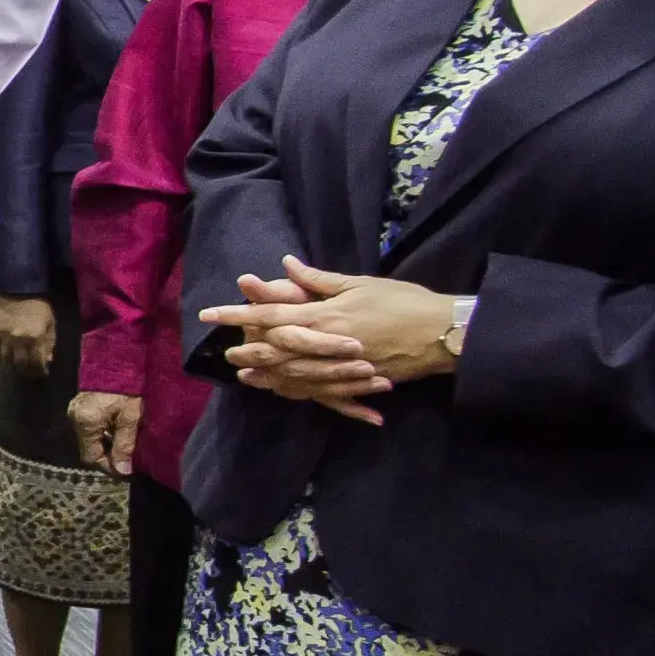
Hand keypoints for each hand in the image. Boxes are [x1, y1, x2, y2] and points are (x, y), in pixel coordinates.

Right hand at [0, 296, 57, 375]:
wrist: (18, 288)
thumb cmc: (39, 305)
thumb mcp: (50, 323)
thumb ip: (50, 342)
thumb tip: (48, 359)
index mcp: (36, 338)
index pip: (37, 363)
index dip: (40, 371)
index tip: (42, 373)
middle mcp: (19, 340)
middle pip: (21, 364)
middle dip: (27, 371)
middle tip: (30, 372)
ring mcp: (5, 336)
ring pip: (6, 359)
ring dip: (13, 363)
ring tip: (17, 363)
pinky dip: (1, 354)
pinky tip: (6, 354)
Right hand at [67, 389, 142, 474]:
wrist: (120, 358)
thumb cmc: (128, 387)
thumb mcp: (130, 417)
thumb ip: (125, 445)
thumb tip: (122, 471)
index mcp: (85, 422)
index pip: (91, 457)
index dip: (108, 466)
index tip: (126, 469)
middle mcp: (75, 418)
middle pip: (89, 448)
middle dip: (109, 456)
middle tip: (129, 459)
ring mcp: (75, 410)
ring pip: (90, 438)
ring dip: (107, 444)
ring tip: (126, 445)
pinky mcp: (80, 405)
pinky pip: (90, 427)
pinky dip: (104, 433)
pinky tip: (118, 430)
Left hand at [198, 257, 461, 426]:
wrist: (444, 333)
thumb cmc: (404, 302)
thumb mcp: (361, 284)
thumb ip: (320, 280)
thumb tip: (287, 264)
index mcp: (326, 315)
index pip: (271, 315)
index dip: (238, 314)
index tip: (210, 314)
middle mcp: (327, 343)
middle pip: (276, 351)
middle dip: (247, 351)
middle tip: (225, 352)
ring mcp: (341, 366)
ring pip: (294, 375)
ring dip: (266, 375)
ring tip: (245, 374)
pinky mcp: (356, 380)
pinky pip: (320, 391)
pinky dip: (298, 391)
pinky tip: (283, 391)